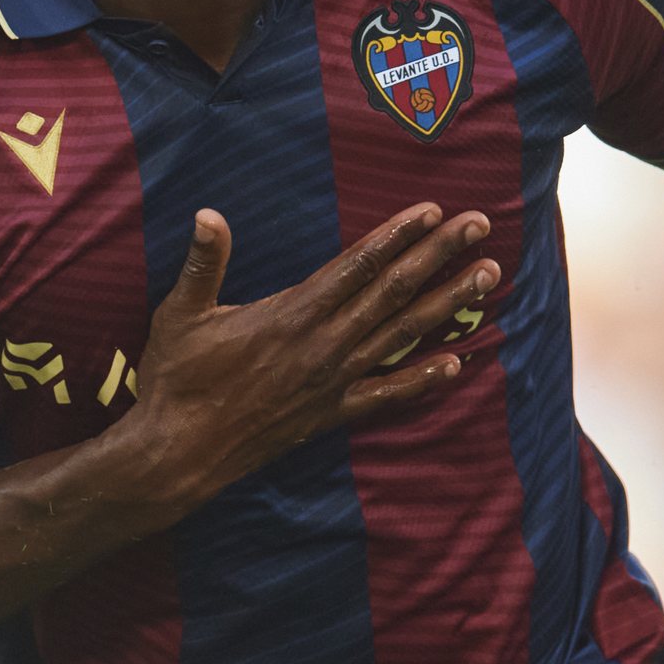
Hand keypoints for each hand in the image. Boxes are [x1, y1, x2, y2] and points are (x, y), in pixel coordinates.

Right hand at [106, 204, 497, 510]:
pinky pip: (387, 395)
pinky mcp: (332, 414)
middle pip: (394, 291)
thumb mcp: (180, 314)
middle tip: (480, 226)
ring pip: (403, 335)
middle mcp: (324, 344)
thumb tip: (207, 213)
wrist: (179, 453)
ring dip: (448, 304)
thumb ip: (203, 262)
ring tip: (487, 278)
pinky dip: (422, 380)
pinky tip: (456, 365)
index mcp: (292, 314)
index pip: (358, 265)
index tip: (432, 210)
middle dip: (440, 255)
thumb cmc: (176, 380)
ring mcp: (333, 381)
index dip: (397, 235)